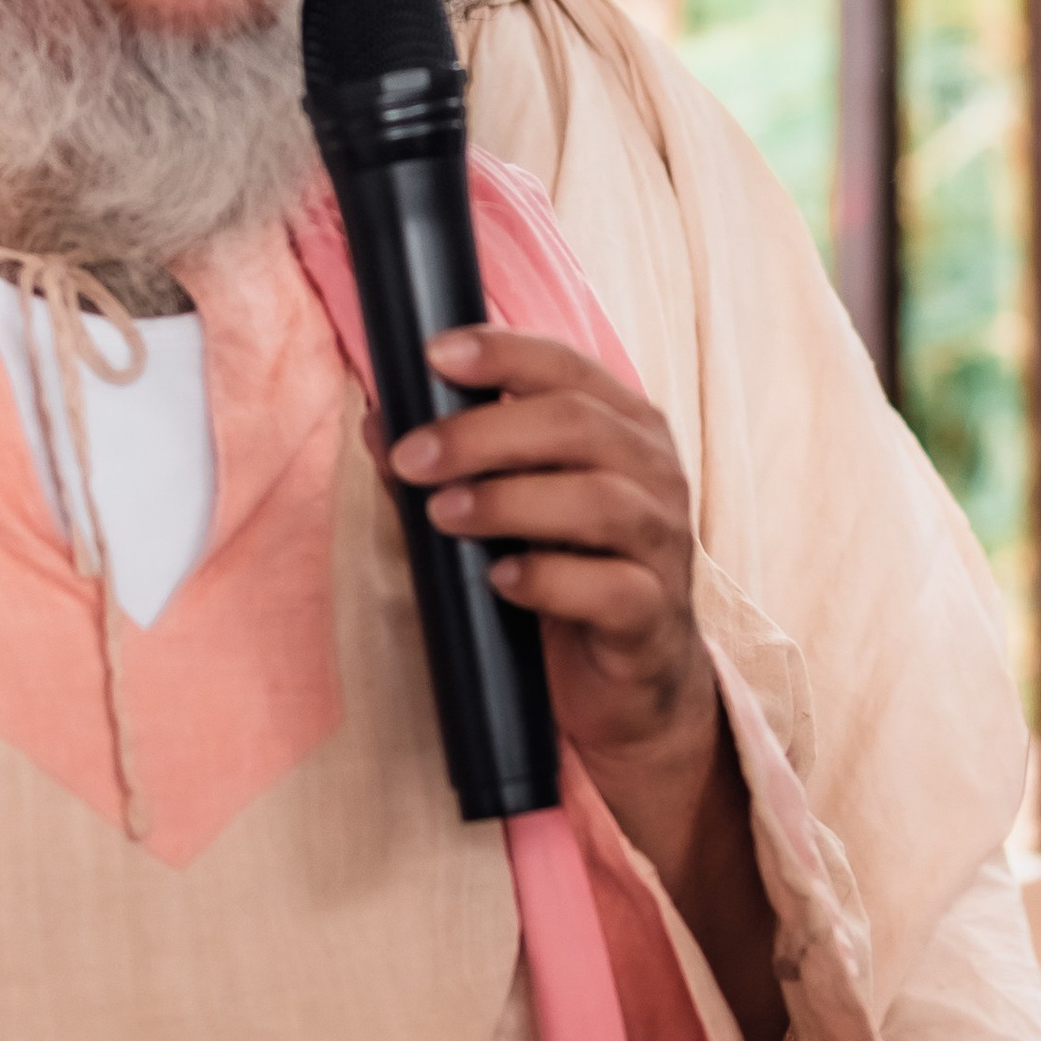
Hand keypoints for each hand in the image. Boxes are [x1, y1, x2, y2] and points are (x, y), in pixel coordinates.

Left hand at [389, 331, 781, 1040]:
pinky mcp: (652, 615)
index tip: (433, 356)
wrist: (628, 686)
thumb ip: (450, 462)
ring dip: (510, 501)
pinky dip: (549, 580)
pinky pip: (610, 589)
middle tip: (411, 456)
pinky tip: (500, 582)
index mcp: (623, 429)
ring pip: (600, 501)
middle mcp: (654, 475)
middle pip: (578, 427)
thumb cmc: (565, 578)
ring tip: (443, 514)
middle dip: (483, 434)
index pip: (569, 368)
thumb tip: (377, 417)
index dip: (503, 353)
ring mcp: (662, 545)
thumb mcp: (507, 510)